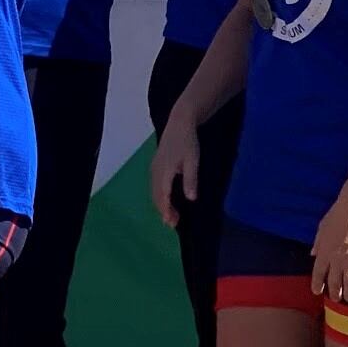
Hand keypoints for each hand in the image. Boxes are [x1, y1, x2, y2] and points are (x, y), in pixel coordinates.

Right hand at [149, 112, 199, 227]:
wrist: (179, 123)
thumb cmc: (188, 141)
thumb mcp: (193, 161)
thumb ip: (190, 180)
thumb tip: (190, 198)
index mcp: (164, 170)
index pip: (163, 195)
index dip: (166, 210)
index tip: (171, 223)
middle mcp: (155, 170)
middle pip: (156, 195)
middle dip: (163, 210)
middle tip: (173, 223)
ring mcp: (154, 167)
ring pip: (154, 190)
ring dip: (161, 204)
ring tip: (171, 215)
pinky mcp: (156, 165)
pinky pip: (155, 185)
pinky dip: (160, 195)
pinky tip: (167, 199)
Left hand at [311, 185, 347, 305]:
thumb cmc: (337, 217)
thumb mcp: (322, 228)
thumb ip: (318, 243)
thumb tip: (313, 254)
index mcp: (324, 251)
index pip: (318, 273)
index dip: (317, 284)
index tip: (316, 291)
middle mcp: (337, 259)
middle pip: (334, 281)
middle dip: (334, 292)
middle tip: (334, 299)